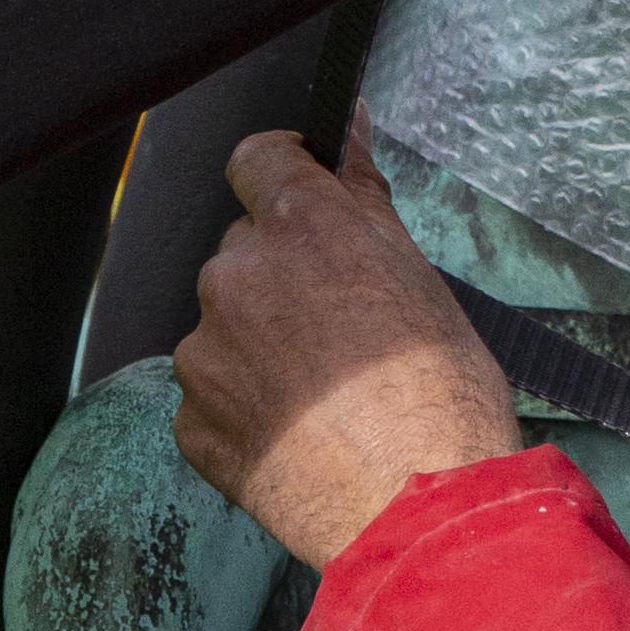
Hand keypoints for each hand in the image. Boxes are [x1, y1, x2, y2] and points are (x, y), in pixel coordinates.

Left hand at [175, 118, 519, 568]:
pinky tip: (298, 436)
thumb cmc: (437, 390)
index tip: (300, 199)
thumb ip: (364, 194)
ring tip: (324, 397)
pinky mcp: (193, 423)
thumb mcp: (415, 272)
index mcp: (296, 226)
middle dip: (280, 278)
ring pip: (225, 328)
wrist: (413, 508)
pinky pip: (211, 399)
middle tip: (338, 329)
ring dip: (259, 347)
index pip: (255, 158)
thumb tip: (352, 122)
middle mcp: (235, 276)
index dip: (280, 175)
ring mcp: (205, 354)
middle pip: (244, 253)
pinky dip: (245, 411)